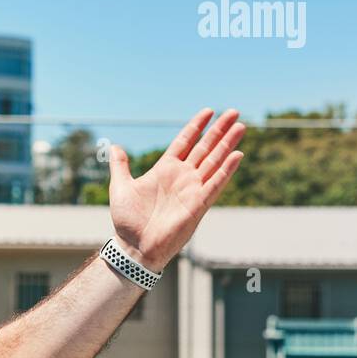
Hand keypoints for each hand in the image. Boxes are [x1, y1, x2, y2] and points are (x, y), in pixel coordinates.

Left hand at [107, 108, 244, 271]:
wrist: (134, 246)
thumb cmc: (128, 220)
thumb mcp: (120, 186)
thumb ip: (120, 166)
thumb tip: (115, 147)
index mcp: (165, 170)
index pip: (185, 142)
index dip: (197, 126)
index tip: (209, 111)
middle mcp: (182, 177)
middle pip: (205, 147)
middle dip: (219, 130)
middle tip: (234, 112)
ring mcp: (192, 189)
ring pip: (214, 161)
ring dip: (227, 144)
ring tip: (241, 126)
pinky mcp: (198, 204)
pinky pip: (215, 184)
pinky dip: (226, 170)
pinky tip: (237, 154)